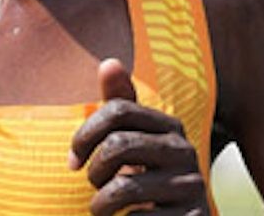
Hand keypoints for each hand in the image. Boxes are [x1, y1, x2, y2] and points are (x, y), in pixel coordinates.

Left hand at [69, 58, 207, 214]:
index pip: (118, 110)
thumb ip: (120, 104)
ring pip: (124, 186)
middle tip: (93, 185)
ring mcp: (191, 186)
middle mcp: (185, 150)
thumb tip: (108, 62)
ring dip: (100, 204)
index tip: (72, 161)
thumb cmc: (146, 177)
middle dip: (94, 170)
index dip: (85, 133)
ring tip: (100, 209)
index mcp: (170, 125)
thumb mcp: (134, 140)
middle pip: (118, 145)